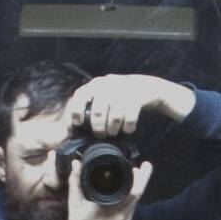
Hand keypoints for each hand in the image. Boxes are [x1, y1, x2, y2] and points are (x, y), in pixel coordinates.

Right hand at [58, 150, 153, 219]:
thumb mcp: (75, 203)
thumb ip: (76, 182)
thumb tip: (76, 163)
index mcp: (108, 209)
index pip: (131, 190)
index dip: (140, 177)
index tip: (143, 166)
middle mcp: (120, 219)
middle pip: (137, 196)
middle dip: (142, 181)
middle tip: (144, 168)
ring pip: (134, 206)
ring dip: (133, 194)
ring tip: (132, 182)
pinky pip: (130, 216)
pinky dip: (128, 207)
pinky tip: (122, 202)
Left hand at [65, 74, 191, 138]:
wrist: (147, 87)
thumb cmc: (119, 97)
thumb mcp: (104, 95)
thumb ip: (91, 105)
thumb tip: (73, 127)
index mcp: (96, 84)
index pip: (80, 96)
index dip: (77, 111)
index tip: (78, 123)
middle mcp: (108, 85)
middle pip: (98, 112)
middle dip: (98, 128)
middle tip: (100, 135)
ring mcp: (123, 90)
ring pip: (115, 116)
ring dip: (113, 129)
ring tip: (113, 133)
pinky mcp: (138, 97)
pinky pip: (130, 117)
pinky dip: (128, 127)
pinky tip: (128, 129)